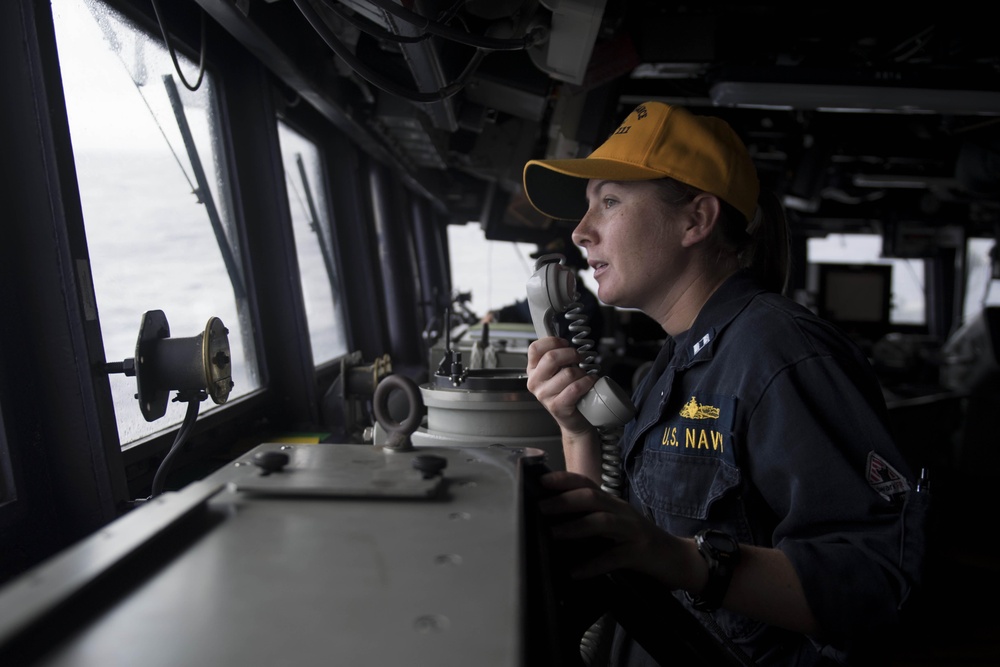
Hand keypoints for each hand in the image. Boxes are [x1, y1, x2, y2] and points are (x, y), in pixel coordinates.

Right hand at [526, 337, 596, 434]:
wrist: (574, 419)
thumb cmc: (568, 392)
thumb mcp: (557, 372)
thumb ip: (557, 357)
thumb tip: (565, 338)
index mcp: (533, 370)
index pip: (535, 348)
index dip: (552, 341)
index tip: (565, 343)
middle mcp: (535, 382)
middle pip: (551, 357)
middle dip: (571, 354)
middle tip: (580, 357)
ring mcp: (544, 395)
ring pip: (568, 373)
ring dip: (582, 372)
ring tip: (584, 375)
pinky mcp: (557, 406)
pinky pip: (575, 387)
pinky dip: (588, 382)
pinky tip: (590, 382)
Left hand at [537, 470, 688, 584]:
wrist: (678, 558)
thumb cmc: (640, 542)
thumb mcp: (616, 524)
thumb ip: (592, 519)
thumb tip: (554, 523)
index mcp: (612, 503)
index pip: (586, 483)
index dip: (564, 480)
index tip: (541, 481)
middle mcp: (621, 511)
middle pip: (591, 497)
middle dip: (564, 501)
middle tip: (540, 508)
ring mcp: (632, 531)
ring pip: (602, 521)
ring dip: (575, 527)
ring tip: (553, 534)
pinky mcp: (639, 553)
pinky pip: (613, 557)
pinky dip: (593, 564)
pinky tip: (576, 572)